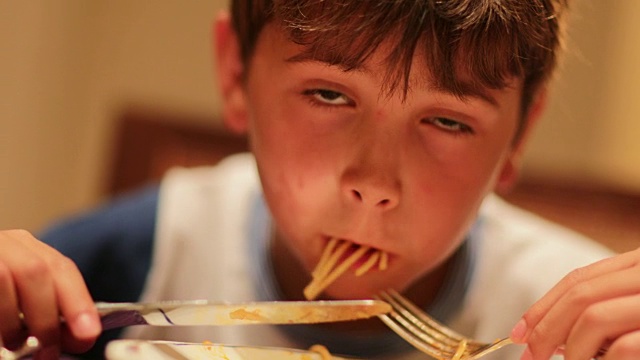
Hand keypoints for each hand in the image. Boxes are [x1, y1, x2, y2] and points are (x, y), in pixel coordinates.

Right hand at [0, 229, 100, 358]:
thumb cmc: (3, 296)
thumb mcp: (22, 296)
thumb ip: (48, 309)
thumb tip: (80, 335)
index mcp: (27, 248)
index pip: (61, 268)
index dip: (78, 301)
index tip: (87, 334)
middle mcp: (4, 243)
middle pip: (35, 271)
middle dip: (47, 318)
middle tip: (48, 352)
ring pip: (5, 277)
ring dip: (12, 322)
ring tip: (13, 344)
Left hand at [510, 247, 639, 359]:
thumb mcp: (631, 310)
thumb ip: (599, 312)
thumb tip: (552, 337)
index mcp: (638, 265)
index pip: (578, 280)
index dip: (542, 307)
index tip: (519, 333)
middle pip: (579, 295)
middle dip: (546, 330)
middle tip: (531, 357)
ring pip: (594, 317)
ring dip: (572, 349)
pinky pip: (623, 347)